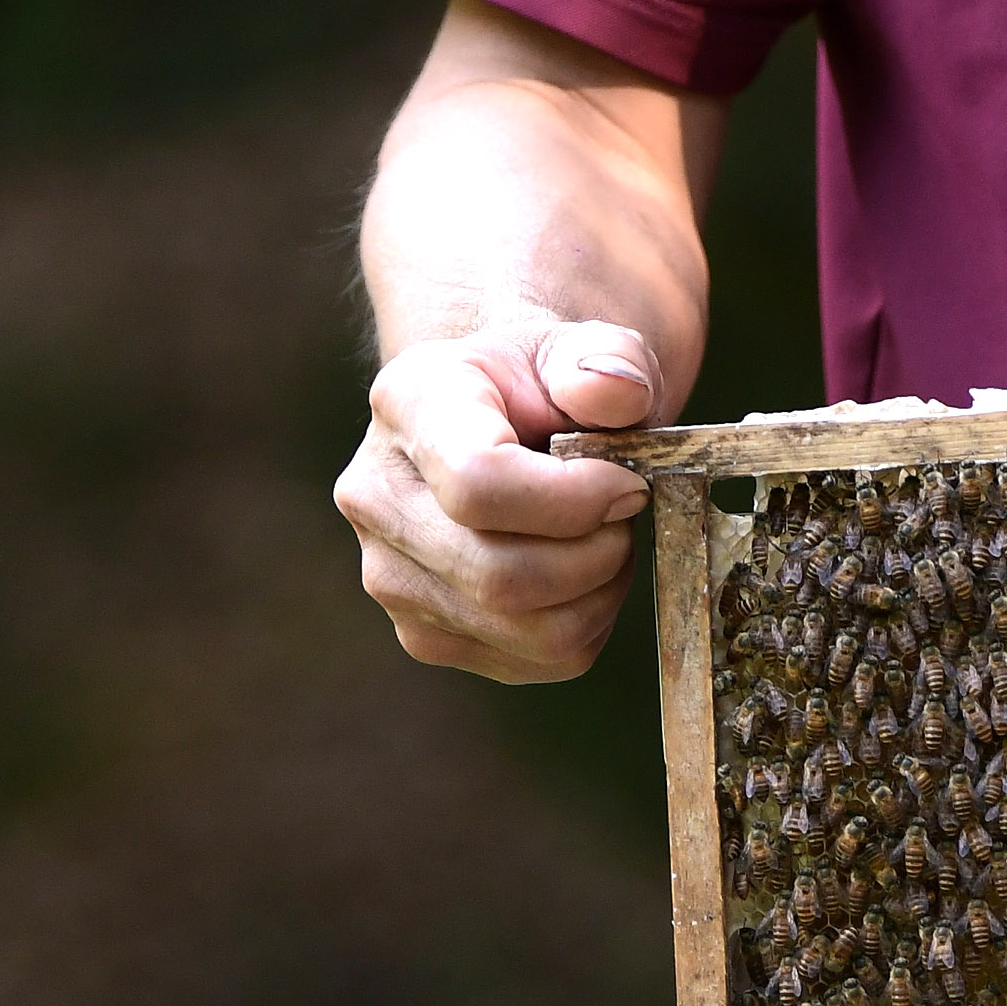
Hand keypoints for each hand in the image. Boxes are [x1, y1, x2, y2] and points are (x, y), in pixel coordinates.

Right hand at [336, 313, 660, 679]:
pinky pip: (538, 660)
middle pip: (499, 576)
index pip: (477, 484)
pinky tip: (582, 570)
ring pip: (527, 631)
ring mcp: (391, 578)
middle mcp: (377, 497)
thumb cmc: (546, 383)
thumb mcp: (582, 345)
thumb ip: (608, 361)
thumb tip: (619, 396)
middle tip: (628, 511)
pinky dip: (587, 622)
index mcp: (409, 403)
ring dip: (600, 591)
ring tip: (607, 536)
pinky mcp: (425, 636)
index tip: (628, 482)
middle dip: (596, 553)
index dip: (573, 500)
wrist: (503, 420)